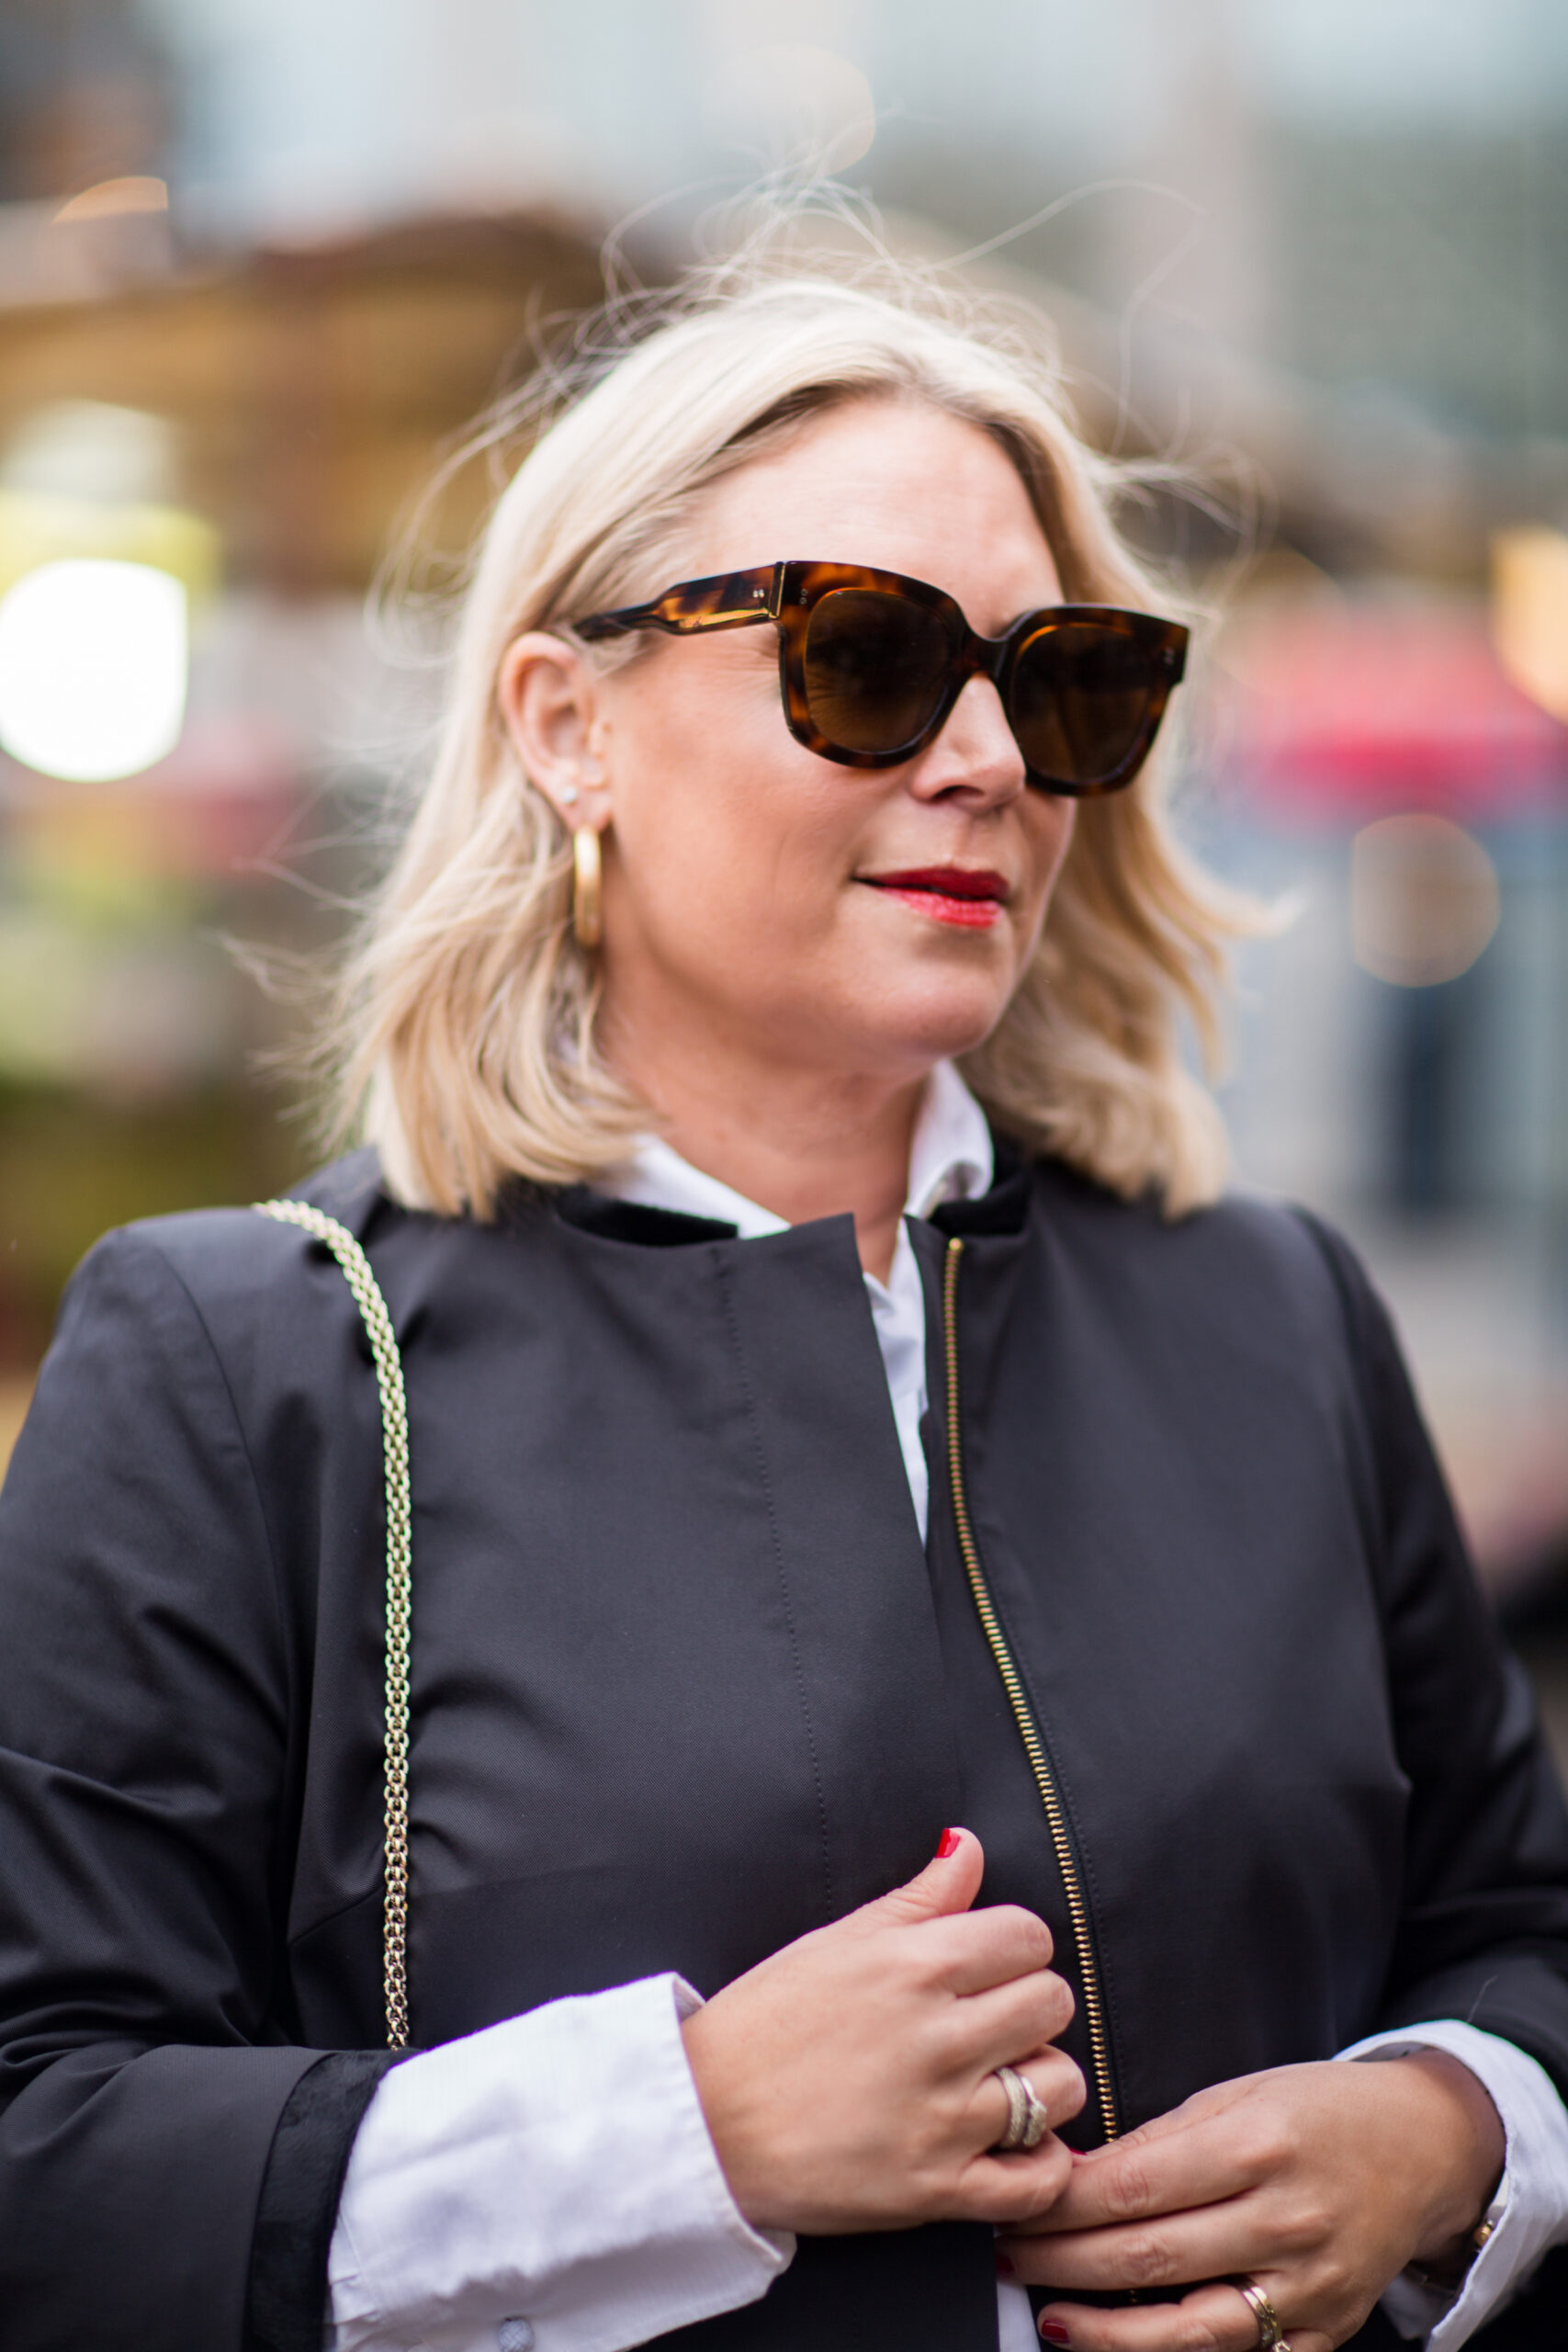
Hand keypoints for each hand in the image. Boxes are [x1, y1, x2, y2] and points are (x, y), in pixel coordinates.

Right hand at [682, 1827, 1084, 2234]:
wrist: (704, 2125)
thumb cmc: (762, 2027)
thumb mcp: (834, 1943)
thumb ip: (917, 1899)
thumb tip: (970, 1848)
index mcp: (912, 1966)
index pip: (1028, 1935)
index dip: (1015, 1947)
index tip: (991, 1967)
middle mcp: (936, 2038)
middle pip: (1051, 2003)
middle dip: (1029, 2008)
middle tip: (991, 2024)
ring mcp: (940, 2119)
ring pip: (1059, 2087)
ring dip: (1040, 2084)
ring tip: (1000, 2085)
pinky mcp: (936, 2191)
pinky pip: (1038, 2182)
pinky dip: (1041, 2167)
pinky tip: (1011, 2146)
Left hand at [998, 2052, 1502, 2349]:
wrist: (1423, 2149)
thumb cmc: (1319, 2110)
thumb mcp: (1240, 2093)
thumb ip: (1162, 2137)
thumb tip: (1078, 2173)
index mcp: (1257, 2145)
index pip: (1133, 2186)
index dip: (1061, 2203)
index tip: (1014, 2203)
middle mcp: (1285, 2221)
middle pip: (1148, 2257)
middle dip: (1062, 2262)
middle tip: (1009, 2257)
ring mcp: (1309, 2289)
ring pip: (1189, 2330)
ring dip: (1107, 2332)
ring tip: (1050, 2319)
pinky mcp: (1325, 2335)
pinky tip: (1128, 2349)